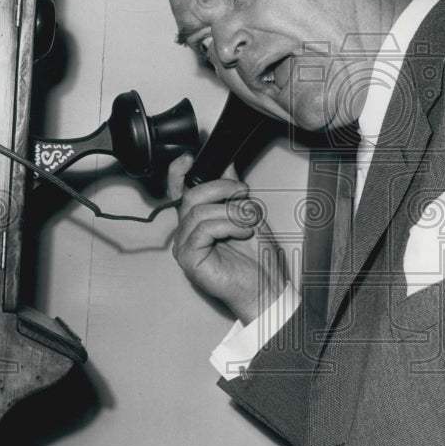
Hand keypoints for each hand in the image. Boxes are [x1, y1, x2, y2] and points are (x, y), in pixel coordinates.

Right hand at [167, 153, 288, 323]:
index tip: (191, 158)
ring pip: (198, 211)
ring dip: (230, 211)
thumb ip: (234, 192)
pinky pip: (202, 229)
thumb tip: (227, 166)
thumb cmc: (258, 259)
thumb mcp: (248, 214)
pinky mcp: (188, 258)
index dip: (179, 172)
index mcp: (199, 220)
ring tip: (248, 221)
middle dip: (221, 189)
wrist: (265, 287)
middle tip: (243, 193)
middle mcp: (188, 232)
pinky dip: (226, 225)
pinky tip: (241, 232)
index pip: (179, 191)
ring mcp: (185, 245)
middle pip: (190, 196)